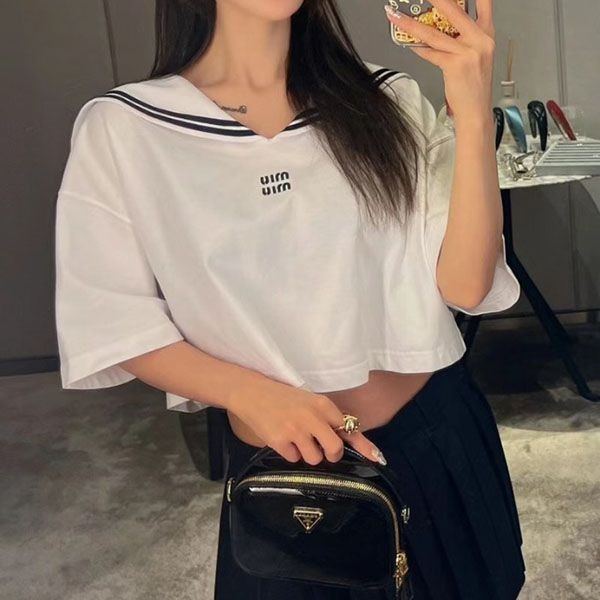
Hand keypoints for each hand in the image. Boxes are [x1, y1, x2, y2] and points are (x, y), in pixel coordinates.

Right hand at [227, 377, 386, 465]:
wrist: (251, 392)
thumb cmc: (282, 397)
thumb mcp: (308, 400)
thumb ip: (326, 417)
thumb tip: (346, 438)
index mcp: (322, 405)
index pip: (348, 428)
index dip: (361, 444)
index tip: (376, 457)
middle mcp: (312, 417)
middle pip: (335, 449)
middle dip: (331, 454)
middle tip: (322, 450)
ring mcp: (296, 430)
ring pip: (314, 458)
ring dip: (307, 454)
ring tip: (295, 439)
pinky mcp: (280, 441)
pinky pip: (294, 458)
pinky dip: (289, 453)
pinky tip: (282, 439)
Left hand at [384, 0, 495, 123]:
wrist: (476, 110)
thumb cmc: (473, 85)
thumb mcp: (476, 55)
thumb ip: (464, 38)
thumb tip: (439, 27)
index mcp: (487, 34)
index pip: (484, 2)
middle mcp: (480, 39)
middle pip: (455, 11)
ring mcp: (468, 52)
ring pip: (435, 34)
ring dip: (412, 25)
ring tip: (398, 17)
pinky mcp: (455, 65)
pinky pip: (432, 53)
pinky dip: (419, 49)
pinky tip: (409, 45)